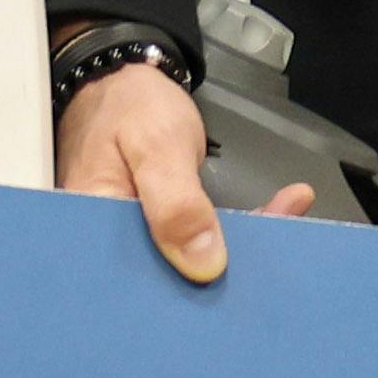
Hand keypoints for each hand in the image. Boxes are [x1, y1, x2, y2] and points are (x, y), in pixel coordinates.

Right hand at [54, 58, 298, 285]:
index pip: (139, 286)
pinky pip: (201, 238)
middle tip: (272, 262)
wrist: (125, 79)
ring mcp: (140, 238)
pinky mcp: (163, 228)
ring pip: (191, 261)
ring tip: (284, 225)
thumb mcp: (157, 146)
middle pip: (168, 281)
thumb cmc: (129, 106)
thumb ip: (176, 203)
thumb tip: (205, 266)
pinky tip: (279, 209)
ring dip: (239, 250)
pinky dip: (240, 227)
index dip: (185, 297)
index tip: (236, 289)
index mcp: (93, 235)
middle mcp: (114, 247)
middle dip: (220, 278)